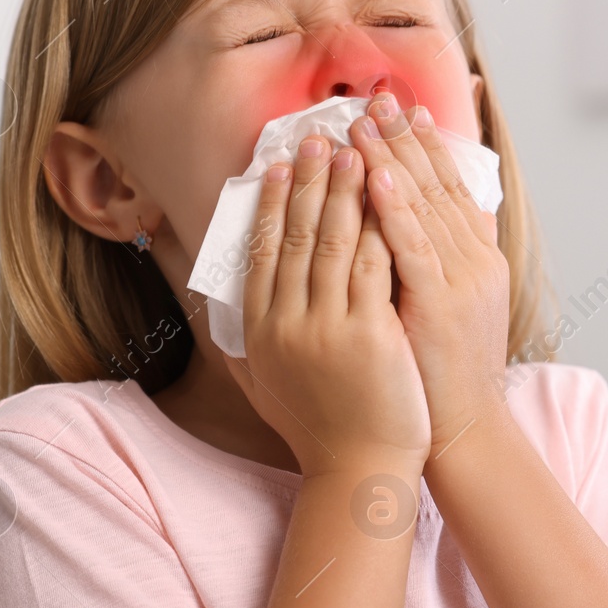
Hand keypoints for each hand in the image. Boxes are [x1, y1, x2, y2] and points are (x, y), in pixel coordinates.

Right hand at [222, 133, 431, 477]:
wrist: (360, 470)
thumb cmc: (320, 430)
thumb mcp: (267, 385)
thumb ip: (244, 343)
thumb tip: (220, 301)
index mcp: (258, 332)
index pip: (258, 252)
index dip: (267, 204)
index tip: (276, 165)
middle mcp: (284, 324)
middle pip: (291, 236)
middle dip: (306, 181)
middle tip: (315, 136)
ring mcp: (325, 327)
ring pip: (330, 241)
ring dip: (342, 190)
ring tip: (353, 149)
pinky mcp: (368, 333)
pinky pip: (371, 264)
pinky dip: (378, 224)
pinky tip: (386, 194)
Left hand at [348, 92, 510, 452]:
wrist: (463, 430)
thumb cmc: (440, 376)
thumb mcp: (445, 309)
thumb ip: (430, 265)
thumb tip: (402, 230)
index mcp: (476, 261)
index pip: (450, 189)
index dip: (426, 147)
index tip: (404, 110)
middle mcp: (475, 262)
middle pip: (437, 186)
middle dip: (404, 138)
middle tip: (377, 96)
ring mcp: (461, 281)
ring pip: (424, 207)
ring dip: (392, 159)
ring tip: (365, 122)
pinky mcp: (440, 305)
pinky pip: (414, 248)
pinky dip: (396, 210)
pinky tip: (376, 178)